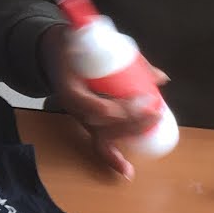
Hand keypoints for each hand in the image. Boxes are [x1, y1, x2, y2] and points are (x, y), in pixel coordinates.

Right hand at [42, 26, 168, 181]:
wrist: (52, 54)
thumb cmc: (74, 46)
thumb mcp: (93, 41)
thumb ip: (129, 59)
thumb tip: (161, 78)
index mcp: (70, 89)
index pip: (94, 107)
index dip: (119, 109)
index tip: (143, 100)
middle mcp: (74, 108)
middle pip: (104, 124)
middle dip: (133, 121)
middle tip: (156, 111)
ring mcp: (81, 118)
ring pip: (105, 135)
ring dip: (131, 134)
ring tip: (153, 125)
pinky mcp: (87, 124)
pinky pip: (98, 144)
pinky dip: (112, 158)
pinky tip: (127, 172)